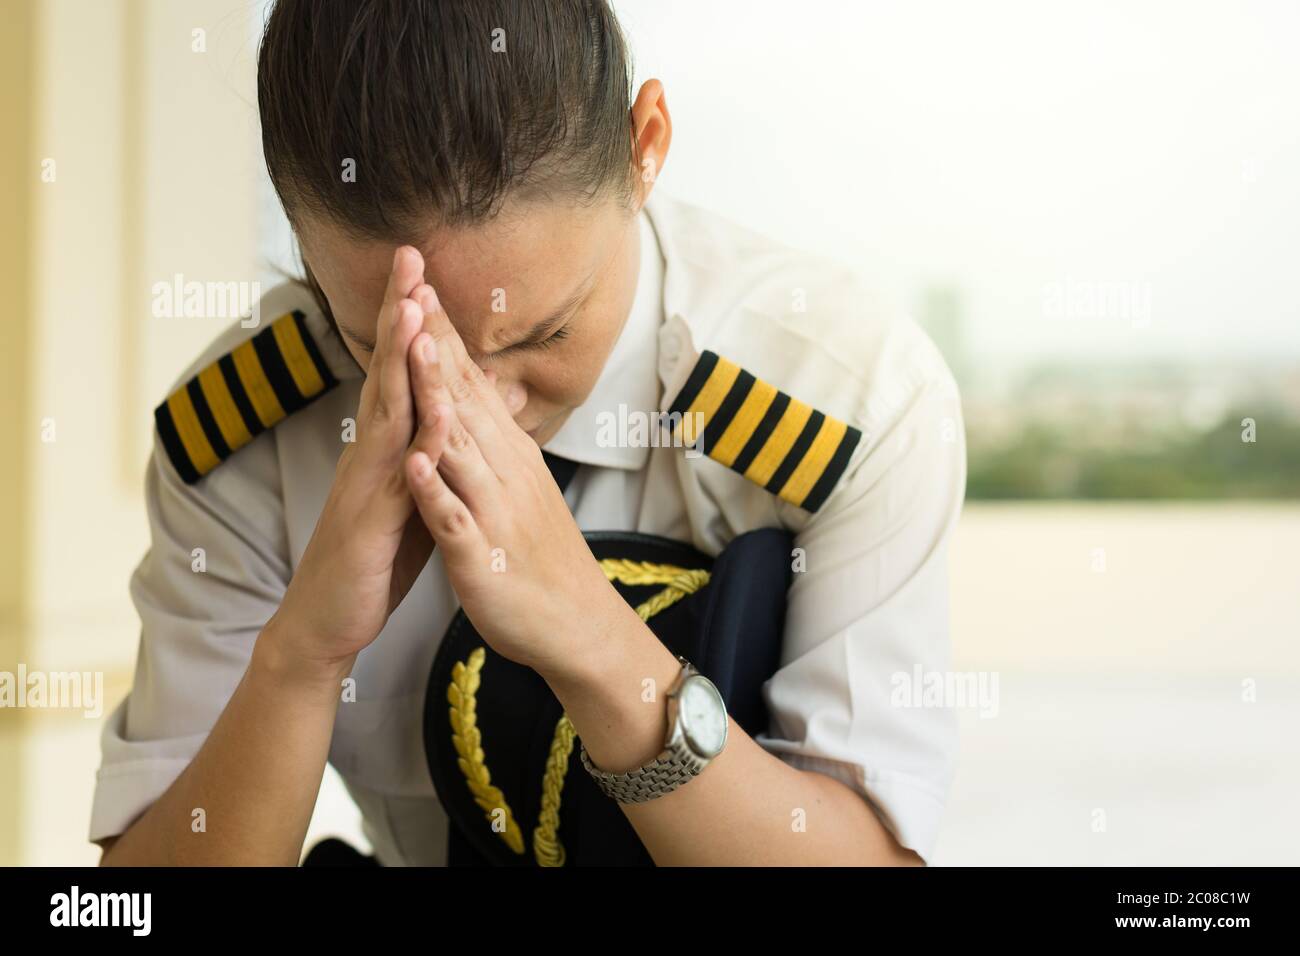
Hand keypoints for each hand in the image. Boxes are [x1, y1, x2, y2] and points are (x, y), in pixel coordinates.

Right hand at [269, 247, 440, 676]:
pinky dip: (416, 440)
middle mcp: (371, 452)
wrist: (327, 620)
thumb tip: (447, 414)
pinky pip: (398, 475)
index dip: (412, 319)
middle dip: (399, 311)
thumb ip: (423, 452)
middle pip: (388, 369)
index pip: (402, 369)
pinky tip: (433, 409)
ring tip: (411, 307)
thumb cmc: (371, 556)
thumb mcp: (408, 492)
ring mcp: (367, 482)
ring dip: (399, 359)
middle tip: (409, 255)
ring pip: (386, 410)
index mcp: (386, 444)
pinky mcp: (370, 520)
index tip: (424, 268)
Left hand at [400, 289, 623, 675]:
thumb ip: (497, 438)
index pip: (470, 383)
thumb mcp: (522, 485)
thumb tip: (483, 390)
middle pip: (464, 398)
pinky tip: (415, 464)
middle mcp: (505, 472)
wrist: (577, 622)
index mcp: (509, 455)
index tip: (420, 284)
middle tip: (414, 287)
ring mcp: (495, 512)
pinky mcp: (483, 558)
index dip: (443, 335)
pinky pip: (456, 520)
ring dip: (436, 398)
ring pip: (461, 448)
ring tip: (412, 352)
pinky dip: (436, 491)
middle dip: (435, 344)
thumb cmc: (541, 555)